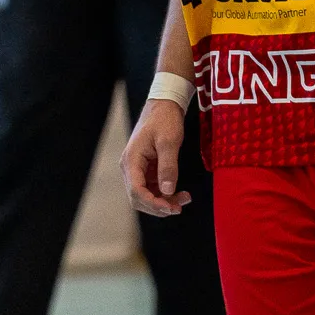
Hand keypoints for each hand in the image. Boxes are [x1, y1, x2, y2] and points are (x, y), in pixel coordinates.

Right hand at [121, 99, 191, 216]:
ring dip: (163, 202)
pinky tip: (180, 193)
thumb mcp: (169, 141)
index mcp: (131, 160)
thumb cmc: (165, 120)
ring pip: (146, 195)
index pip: (136, 191)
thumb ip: (168, 167)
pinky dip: (165, 194)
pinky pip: (152, 188)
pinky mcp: (146, 169)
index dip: (153, 203)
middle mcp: (130, 167)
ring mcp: (138, 169)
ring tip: (184, 199)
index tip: (171, 208)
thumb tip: (167, 191)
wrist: (164, 106)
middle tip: (179, 207)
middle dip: (158, 206)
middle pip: (138, 198)